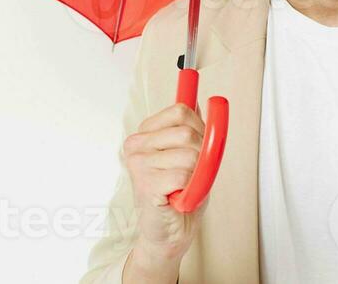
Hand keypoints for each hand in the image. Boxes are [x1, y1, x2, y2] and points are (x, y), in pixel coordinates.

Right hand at [123, 101, 209, 264]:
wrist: (170, 234)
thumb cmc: (177, 196)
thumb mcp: (188, 155)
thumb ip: (189, 128)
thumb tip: (198, 101)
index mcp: (144, 134)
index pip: (181, 111)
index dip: (200, 128)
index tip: (198, 145)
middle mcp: (136, 146)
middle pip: (187, 132)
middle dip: (201, 154)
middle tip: (192, 173)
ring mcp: (139, 164)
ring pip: (190, 156)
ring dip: (196, 175)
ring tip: (184, 186)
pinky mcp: (146, 183)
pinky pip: (185, 175)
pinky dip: (191, 188)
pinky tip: (179, 196)